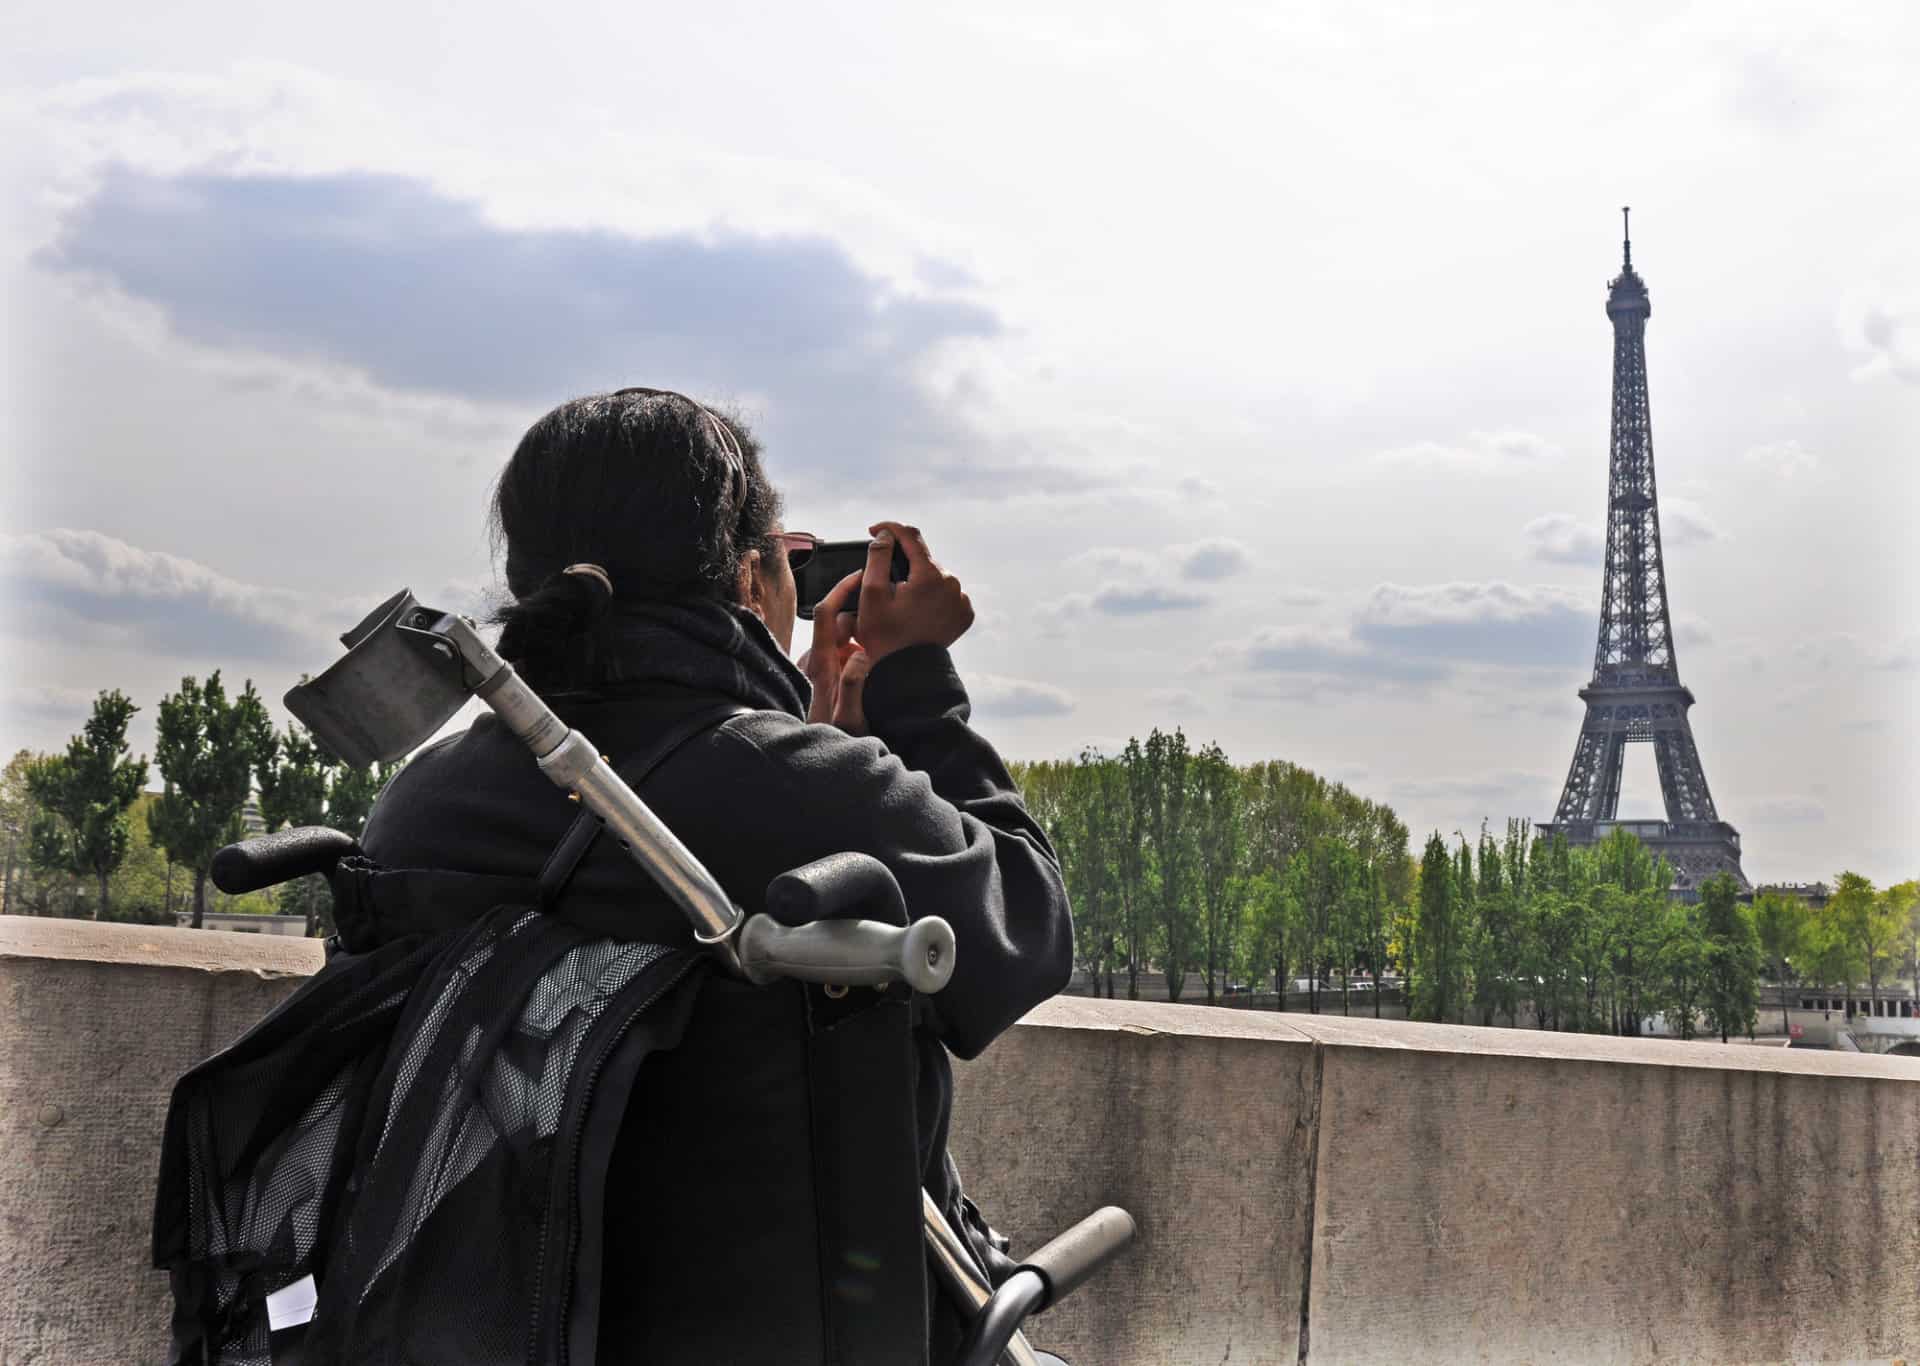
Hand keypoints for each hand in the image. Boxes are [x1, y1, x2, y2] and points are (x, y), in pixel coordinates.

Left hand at [799, 569, 872, 733]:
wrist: (821, 767)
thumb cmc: (837, 744)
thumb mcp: (851, 718)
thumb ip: (855, 685)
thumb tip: (861, 653)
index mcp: (821, 667)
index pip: (825, 613)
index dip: (841, 589)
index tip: (861, 576)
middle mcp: (816, 665)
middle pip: (836, 623)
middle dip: (859, 618)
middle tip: (883, 625)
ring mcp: (820, 673)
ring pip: (840, 639)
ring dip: (860, 637)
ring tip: (881, 648)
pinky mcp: (825, 681)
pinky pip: (841, 656)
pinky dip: (856, 652)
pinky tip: (873, 666)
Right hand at [851, 522, 973, 663]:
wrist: (908, 672)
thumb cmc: (885, 636)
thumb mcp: (872, 594)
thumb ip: (878, 557)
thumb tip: (886, 535)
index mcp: (929, 575)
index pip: (911, 536)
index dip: (890, 528)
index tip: (875, 530)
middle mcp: (952, 582)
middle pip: (924, 559)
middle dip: (903, 562)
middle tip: (884, 578)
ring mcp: (961, 599)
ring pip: (936, 576)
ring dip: (918, 580)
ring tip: (901, 598)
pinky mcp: (965, 613)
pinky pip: (947, 594)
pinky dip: (932, 596)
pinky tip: (918, 609)